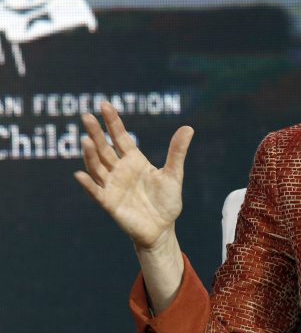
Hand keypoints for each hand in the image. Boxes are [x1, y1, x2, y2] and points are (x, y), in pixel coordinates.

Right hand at [74, 101, 193, 249]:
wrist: (162, 228)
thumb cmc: (167, 201)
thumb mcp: (174, 174)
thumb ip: (177, 152)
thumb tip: (188, 127)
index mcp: (134, 160)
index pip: (120, 137)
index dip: (112, 122)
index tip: (104, 105)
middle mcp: (120, 170)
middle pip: (104, 148)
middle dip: (96, 133)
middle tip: (86, 116)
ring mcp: (112, 185)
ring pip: (98, 167)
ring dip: (91, 155)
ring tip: (86, 140)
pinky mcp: (109, 203)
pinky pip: (96, 191)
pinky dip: (88, 183)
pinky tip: (80, 174)